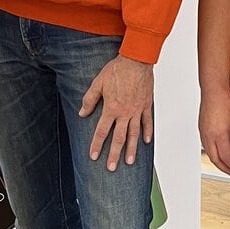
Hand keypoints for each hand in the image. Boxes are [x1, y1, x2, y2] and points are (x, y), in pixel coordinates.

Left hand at [80, 56, 153, 170]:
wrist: (136, 60)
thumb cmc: (116, 70)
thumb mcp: (97, 83)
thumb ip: (89, 100)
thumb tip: (82, 113)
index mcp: (111, 108)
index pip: (102, 131)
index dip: (97, 145)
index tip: (94, 156)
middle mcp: (125, 113)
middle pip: (119, 138)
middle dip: (114, 154)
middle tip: (112, 167)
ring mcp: (137, 110)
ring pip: (134, 134)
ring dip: (131, 149)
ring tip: (129, 161)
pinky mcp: (146, 105)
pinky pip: (147, 122)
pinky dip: (147, 132)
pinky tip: (146, 142)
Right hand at [199, 89, 229, 174]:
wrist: (213, 92)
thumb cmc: (224, 103)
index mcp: (220, 135)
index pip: (227, 157)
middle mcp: (209, 137)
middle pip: (215, 159)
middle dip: (224, 168)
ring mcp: (203, 134)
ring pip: (209, 154)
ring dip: (218, 161)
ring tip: (226, 164)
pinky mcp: (201, 130)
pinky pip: (206, 146)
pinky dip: (213, 152)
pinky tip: (218, 152)